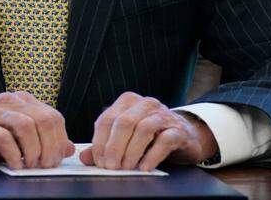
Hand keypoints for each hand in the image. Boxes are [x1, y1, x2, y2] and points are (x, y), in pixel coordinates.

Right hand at [0, 91, 74, 169]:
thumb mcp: (16, 136)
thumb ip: (42, 139)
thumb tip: (68, 148)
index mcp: (22, 101)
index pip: (53, 116)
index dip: (60, 140)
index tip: (56, 159)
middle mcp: (9, 101)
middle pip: (44, 120)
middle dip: (50, 147)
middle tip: (46, 166)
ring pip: (27, 126)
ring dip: (34, 150)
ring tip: (31, 166)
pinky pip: (4, 138)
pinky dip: (14, 154)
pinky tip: (15, 165)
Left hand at [79, 92, 217, 170]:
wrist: (186, 136)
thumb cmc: (151, 136)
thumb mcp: (127, 138)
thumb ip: (105, 145)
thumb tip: (84, 158)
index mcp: (128, 102)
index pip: (107, 119)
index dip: (100, 141)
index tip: (98, 161)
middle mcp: (145, 104)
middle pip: (124, 123)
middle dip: (114, 147)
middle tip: (110, 167)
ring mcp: (164, 115)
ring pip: (143, 129)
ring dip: (131, 152)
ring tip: (126, 168)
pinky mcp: (178, 130)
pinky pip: (164, 140)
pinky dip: (152, 155)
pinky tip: (144, 167)